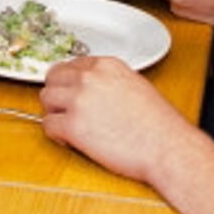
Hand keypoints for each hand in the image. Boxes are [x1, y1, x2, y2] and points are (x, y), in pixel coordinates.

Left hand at [39, 56, 195, 185]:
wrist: (167, 147)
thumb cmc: (158, 124)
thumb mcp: (135, 86)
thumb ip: (109, 82)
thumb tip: (92, 89)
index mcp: (107, 65)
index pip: (71, 65)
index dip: (69, 83)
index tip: (73, 95)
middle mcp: (90, 77)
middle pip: (53, 78)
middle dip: (58, 95)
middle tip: (67, 111)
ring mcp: (79, 100)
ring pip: (46, 99)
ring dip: (55, 113)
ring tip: (71, 127)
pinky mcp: (73, 126)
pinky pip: (47, 126)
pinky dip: (56, 135)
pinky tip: (71, 141)